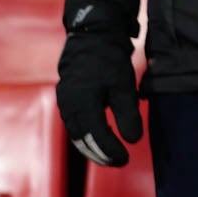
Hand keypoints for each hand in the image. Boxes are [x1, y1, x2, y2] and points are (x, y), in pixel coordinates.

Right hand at [56, 30, 140, 165]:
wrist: (91, 34)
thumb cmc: (109, 59)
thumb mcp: (124, 86)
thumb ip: (128, 114)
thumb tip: (133, 141)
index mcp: (82, 103)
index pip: (96, 136)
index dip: (110, 151)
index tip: (126, 159)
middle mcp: (68, 105)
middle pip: (82, 139)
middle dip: (100, 154)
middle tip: (118, 162)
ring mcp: (64, 101)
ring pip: (75, 133)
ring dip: (91, 147)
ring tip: (108, 155)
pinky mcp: (65, 97)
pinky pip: (73, 124)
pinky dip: (85, 136)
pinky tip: (96, 138)